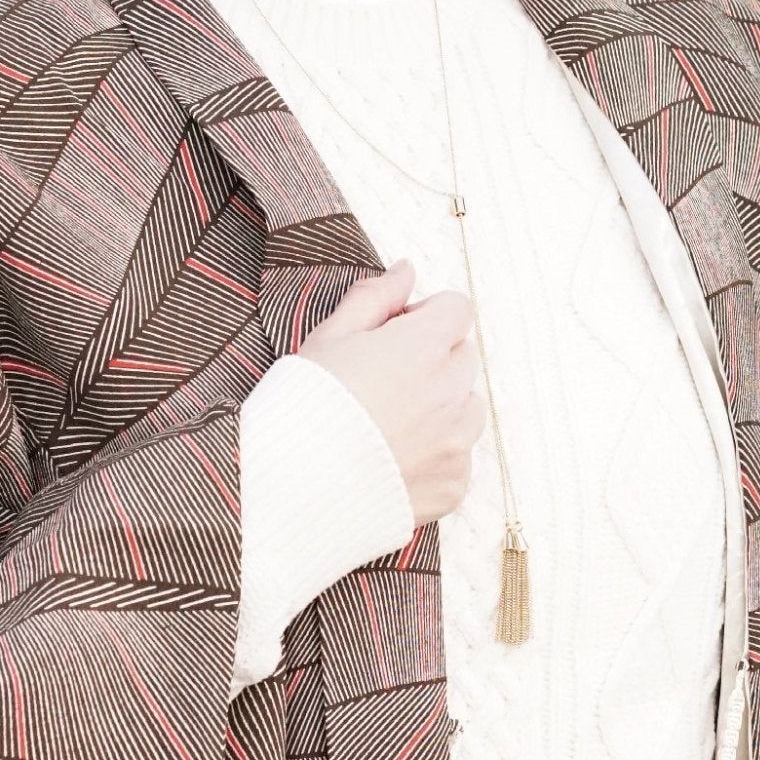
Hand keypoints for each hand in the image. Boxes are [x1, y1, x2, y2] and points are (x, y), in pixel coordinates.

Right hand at [295, 259, 484, 525]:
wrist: (291, 490)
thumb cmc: (303, 407)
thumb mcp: (329, 338)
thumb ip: (375, 298)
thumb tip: (407, 269)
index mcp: (423, 348)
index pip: (457, 309)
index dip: (426, 315)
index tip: (394, 333)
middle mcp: (451, 394)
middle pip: (463, 357)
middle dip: (433, 359)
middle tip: (384, 381)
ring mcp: (456, 444)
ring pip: (468, 408)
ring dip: (441, 407)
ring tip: (390, 424)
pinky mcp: (454, 485)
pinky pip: (459, 459)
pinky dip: (435, 456)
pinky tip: (393, 460)